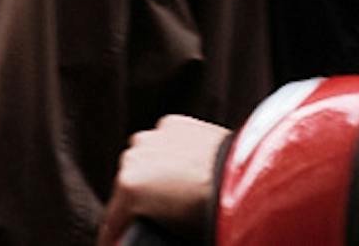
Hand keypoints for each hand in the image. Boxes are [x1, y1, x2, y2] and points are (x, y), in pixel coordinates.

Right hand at [102, 114, 230, 238]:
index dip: (117, 236)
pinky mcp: (173, 123)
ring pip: (144, 161)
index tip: (122, 241)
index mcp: (128, 186)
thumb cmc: (211, 211)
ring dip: (154, 174)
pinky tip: (189, 168)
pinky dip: (171, 154)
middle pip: (126, 187)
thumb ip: (148, 228)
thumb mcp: (173, 231)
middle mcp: (134, 156)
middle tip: (160, 217)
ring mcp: (153, 137)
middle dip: (138, 202)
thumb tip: (141, 236)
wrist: (245, 180)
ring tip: (178, 192)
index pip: (112, 223)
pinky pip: (164, 144)